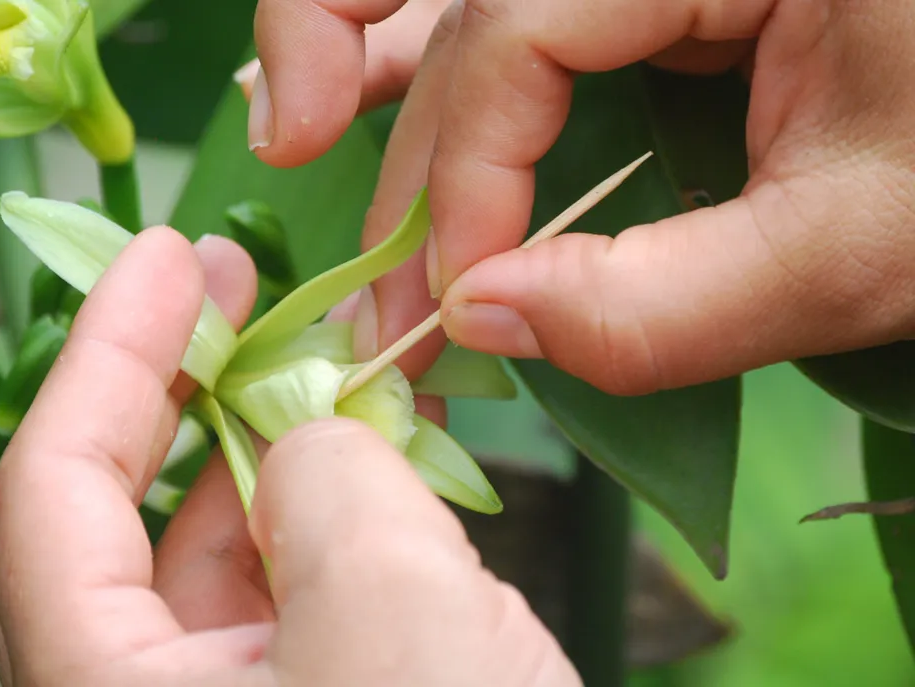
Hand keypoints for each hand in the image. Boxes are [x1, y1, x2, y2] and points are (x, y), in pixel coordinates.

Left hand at [0, 228, 578, 685]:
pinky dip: (353, 494)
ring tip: (346, 344)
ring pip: (245, 538)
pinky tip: (397, 438)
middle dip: (196, 381)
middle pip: (146, 511)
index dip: (109, 357)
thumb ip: (333, 484)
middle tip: (239, 276)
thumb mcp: (388, 619)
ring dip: (292, 432)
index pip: (54, 498)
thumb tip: (320, 434)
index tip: (167, 256)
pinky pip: (320, 572)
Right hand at [247, 0, 914, 394]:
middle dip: (393, 134)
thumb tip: (488, 322)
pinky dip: (452, 75)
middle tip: (353, 270)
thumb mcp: (866, 244)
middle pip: (473, 4)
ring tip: (300, 124)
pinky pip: (525, 26)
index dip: (464, 178)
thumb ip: (670, 301)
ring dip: (381, 65)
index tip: (456, 309)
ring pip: (478, 3)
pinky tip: (380, 98)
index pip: (522, 31)